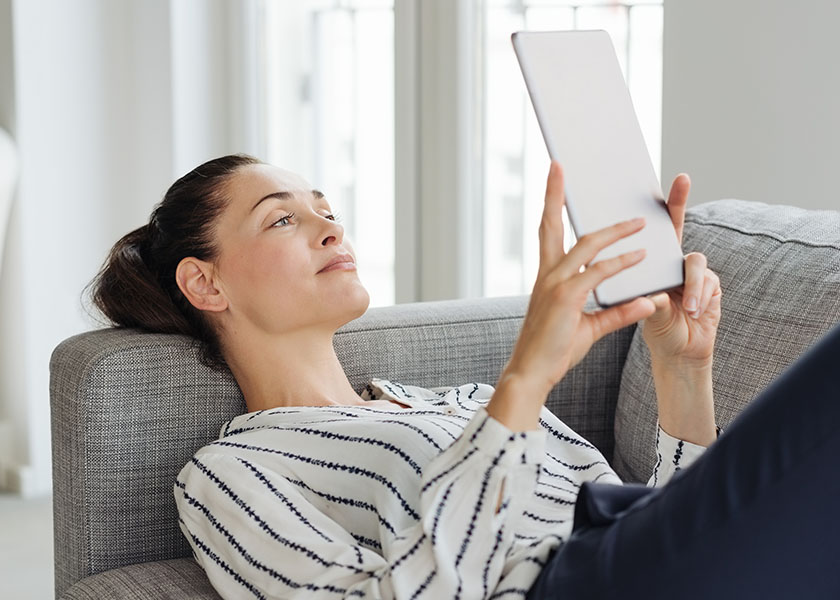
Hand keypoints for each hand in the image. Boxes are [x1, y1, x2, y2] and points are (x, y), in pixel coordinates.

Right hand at [502, 161, 656, 398]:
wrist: (532, 373)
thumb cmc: (552, 351)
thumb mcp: (588, 328)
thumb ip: (617, 313)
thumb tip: (647, 302)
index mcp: (548, 277)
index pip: (548, 232)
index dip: (551, 205)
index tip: (554, 179)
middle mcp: (548, 274)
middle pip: (552, 224)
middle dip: (555, 194)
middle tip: (559, 166)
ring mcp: (555, 284)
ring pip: (587, 245)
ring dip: (615, 231)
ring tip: (639, 223)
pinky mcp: (566, 297)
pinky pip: (598, 273)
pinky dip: (620, 265)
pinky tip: (639, 259)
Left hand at [641, 174, 721, 366]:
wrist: (679, 354)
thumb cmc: (657, 328)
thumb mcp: (643, 313)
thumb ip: (640, 300)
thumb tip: (639, 290)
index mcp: (647, 265)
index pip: (642, 233)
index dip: (641, 210)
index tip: (638, 181)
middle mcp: (670, 262)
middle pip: (675, 226)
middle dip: (679, 201)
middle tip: (682, 177)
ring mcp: (692, 271)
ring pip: (693, 261)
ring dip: (691, 285)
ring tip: (688, 306)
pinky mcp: (712, 285)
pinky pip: (707, 282)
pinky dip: (699, 298)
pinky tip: (696, 311)